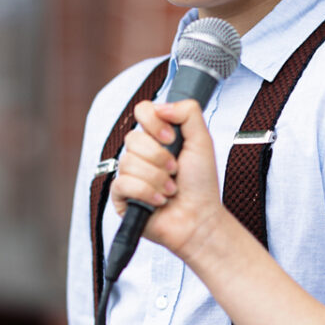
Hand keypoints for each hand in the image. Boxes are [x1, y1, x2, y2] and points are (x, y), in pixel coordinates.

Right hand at [112, 97, 223, 260]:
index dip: (155, 124)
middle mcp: (141, 153)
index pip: (142, 111)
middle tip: (176, 171)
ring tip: (171, 190)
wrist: (200, 218)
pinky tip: (159, 202)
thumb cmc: (201, 184)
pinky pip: (122, 184)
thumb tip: (161, 106)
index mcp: (157, 137)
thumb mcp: (202, 140)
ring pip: (129, 163)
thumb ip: (188, 112)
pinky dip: (146, 193)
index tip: (172, 140)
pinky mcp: (121, 196)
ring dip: (157, 179)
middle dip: (160, 158)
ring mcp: (129, 174)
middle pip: (133, 138)